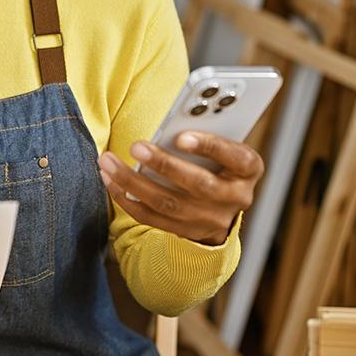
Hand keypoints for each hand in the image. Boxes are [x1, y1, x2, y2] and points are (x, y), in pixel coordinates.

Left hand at [97, 132, 263, 245]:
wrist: (224, 207)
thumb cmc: (219, 161)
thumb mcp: (225, 146)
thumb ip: (206, 133)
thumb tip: (172, 124)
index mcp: (248, 170)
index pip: (236, 157)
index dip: (210, 147)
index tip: (181, 136)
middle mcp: (234, 198)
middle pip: (197, 184)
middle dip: (163, 165)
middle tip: (135, 146)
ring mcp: (209, 219)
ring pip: (167, 203)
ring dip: (132, 181)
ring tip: (108, 161)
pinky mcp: (185, 231)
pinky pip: (150, 217)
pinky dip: (126, 198)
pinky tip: (110, 179)